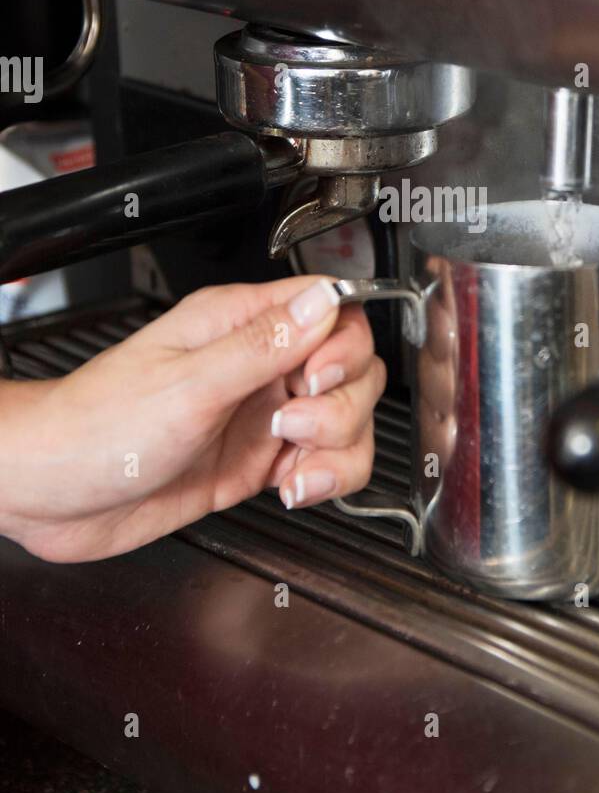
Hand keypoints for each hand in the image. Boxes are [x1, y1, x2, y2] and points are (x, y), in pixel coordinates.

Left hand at [0, 276, 385, 562]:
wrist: (53, 492)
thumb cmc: (97, 425)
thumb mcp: (188, 384)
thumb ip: (263, 345)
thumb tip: (323, 301)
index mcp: (237, 325)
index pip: (330, 310)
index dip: (343, 345)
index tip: (319, 378)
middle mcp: (256, 365)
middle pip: (351, 369)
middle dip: (341, 406)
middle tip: (291, 426)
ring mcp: (260, 414)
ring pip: (345, 419)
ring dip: (337, 449)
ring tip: (294, 467)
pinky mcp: (258, 461)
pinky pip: (322, 461)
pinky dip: (324, 479)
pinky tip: (293, 488)